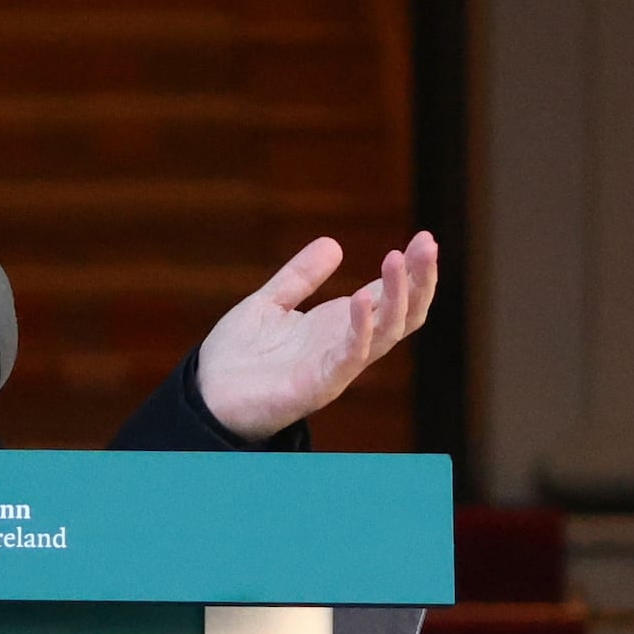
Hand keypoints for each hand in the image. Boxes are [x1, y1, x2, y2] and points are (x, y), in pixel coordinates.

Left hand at [196, 231, 440, 441]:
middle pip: (402, 315)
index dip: (411, 270)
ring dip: (397, 297)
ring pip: (386, 334)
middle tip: (428, 243)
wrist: (205, 395)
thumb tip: (333, 244)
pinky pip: (349, 358)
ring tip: (397, 259)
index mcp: (339, 327)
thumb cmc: (238, 357)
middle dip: (419, 280)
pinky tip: (362, 297)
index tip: (424, 238)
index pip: (390, 297)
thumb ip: (301, 277)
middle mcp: (346, 347)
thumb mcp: (270, 303)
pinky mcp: (317, 385)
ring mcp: (336, 367)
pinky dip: (360, 329)